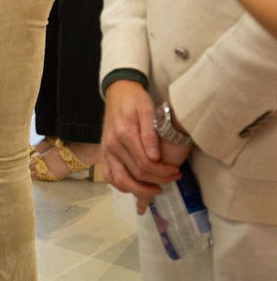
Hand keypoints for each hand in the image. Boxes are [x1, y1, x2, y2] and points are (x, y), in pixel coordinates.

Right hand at [101, 81, 181, 204]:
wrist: (118, 91)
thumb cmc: (135, 99)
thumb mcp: (147, 109)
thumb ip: (150, 134)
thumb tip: (155, 158)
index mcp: (124, 134)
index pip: (145, 163)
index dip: (162, 172)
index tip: (176, 171)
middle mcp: (112, 145)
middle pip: (136, 174)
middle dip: (158, 180)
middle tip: (173, 177)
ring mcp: (106, 151)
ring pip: (121, 181)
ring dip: (140, 189)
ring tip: (157, 188)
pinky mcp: (104, 153)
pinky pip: (110, 176)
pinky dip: (122, 185)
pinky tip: (137, 185)